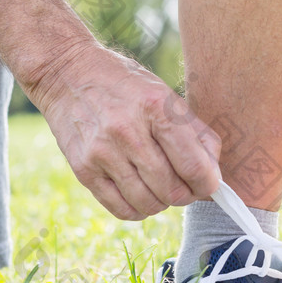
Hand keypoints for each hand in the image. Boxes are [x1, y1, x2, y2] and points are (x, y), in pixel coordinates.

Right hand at [30, 42, 220, 219]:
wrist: (67, 73)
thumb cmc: (126, 86)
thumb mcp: (165, 95)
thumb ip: (196, 133)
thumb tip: (214, 174)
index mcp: (156, 108)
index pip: (193, 166)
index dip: (208, 184)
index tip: (208, 184)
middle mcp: (128, 131)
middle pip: (172, 190)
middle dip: (185, 195)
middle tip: (184, 186)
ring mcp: (102, 152)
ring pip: (148, 203)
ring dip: (162, 202)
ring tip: (160, 187)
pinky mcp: (83, 169)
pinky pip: (120, 208)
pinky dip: (138, 209)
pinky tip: (140, 193)